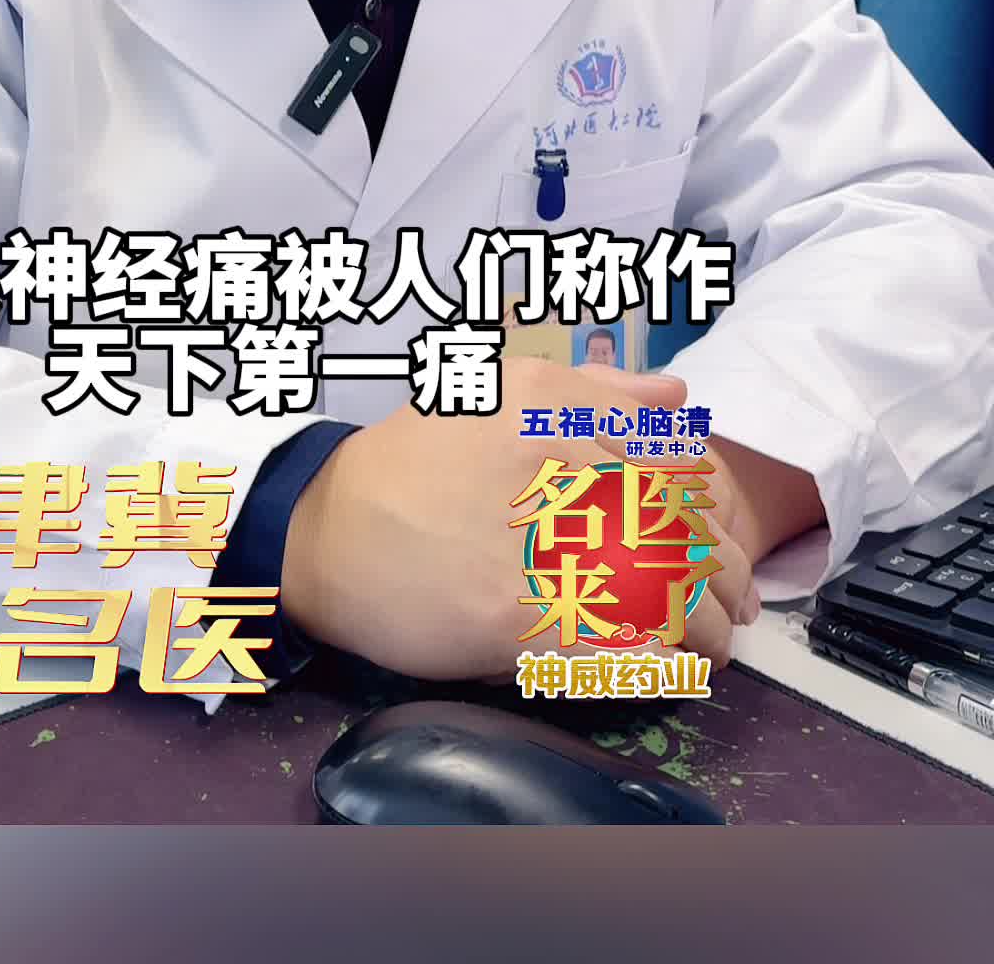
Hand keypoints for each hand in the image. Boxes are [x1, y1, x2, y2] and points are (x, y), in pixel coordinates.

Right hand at [281, 356, 755, 682]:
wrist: (328, 531)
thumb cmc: (414, 462)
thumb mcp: (495, 391)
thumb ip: (593, 390)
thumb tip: (679, 396)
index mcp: (554, 406)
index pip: (674, 458)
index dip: (712, 507)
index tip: (721, 538)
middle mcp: (551, 463)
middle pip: (677, 524)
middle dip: (723, 573)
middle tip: (735, 603)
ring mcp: (534, 540)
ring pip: (656, 587)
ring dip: (702, 624)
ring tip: (713, 644)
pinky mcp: (515, 613)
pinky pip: (612, 644)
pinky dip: (659, 663)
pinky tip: (677, 672)